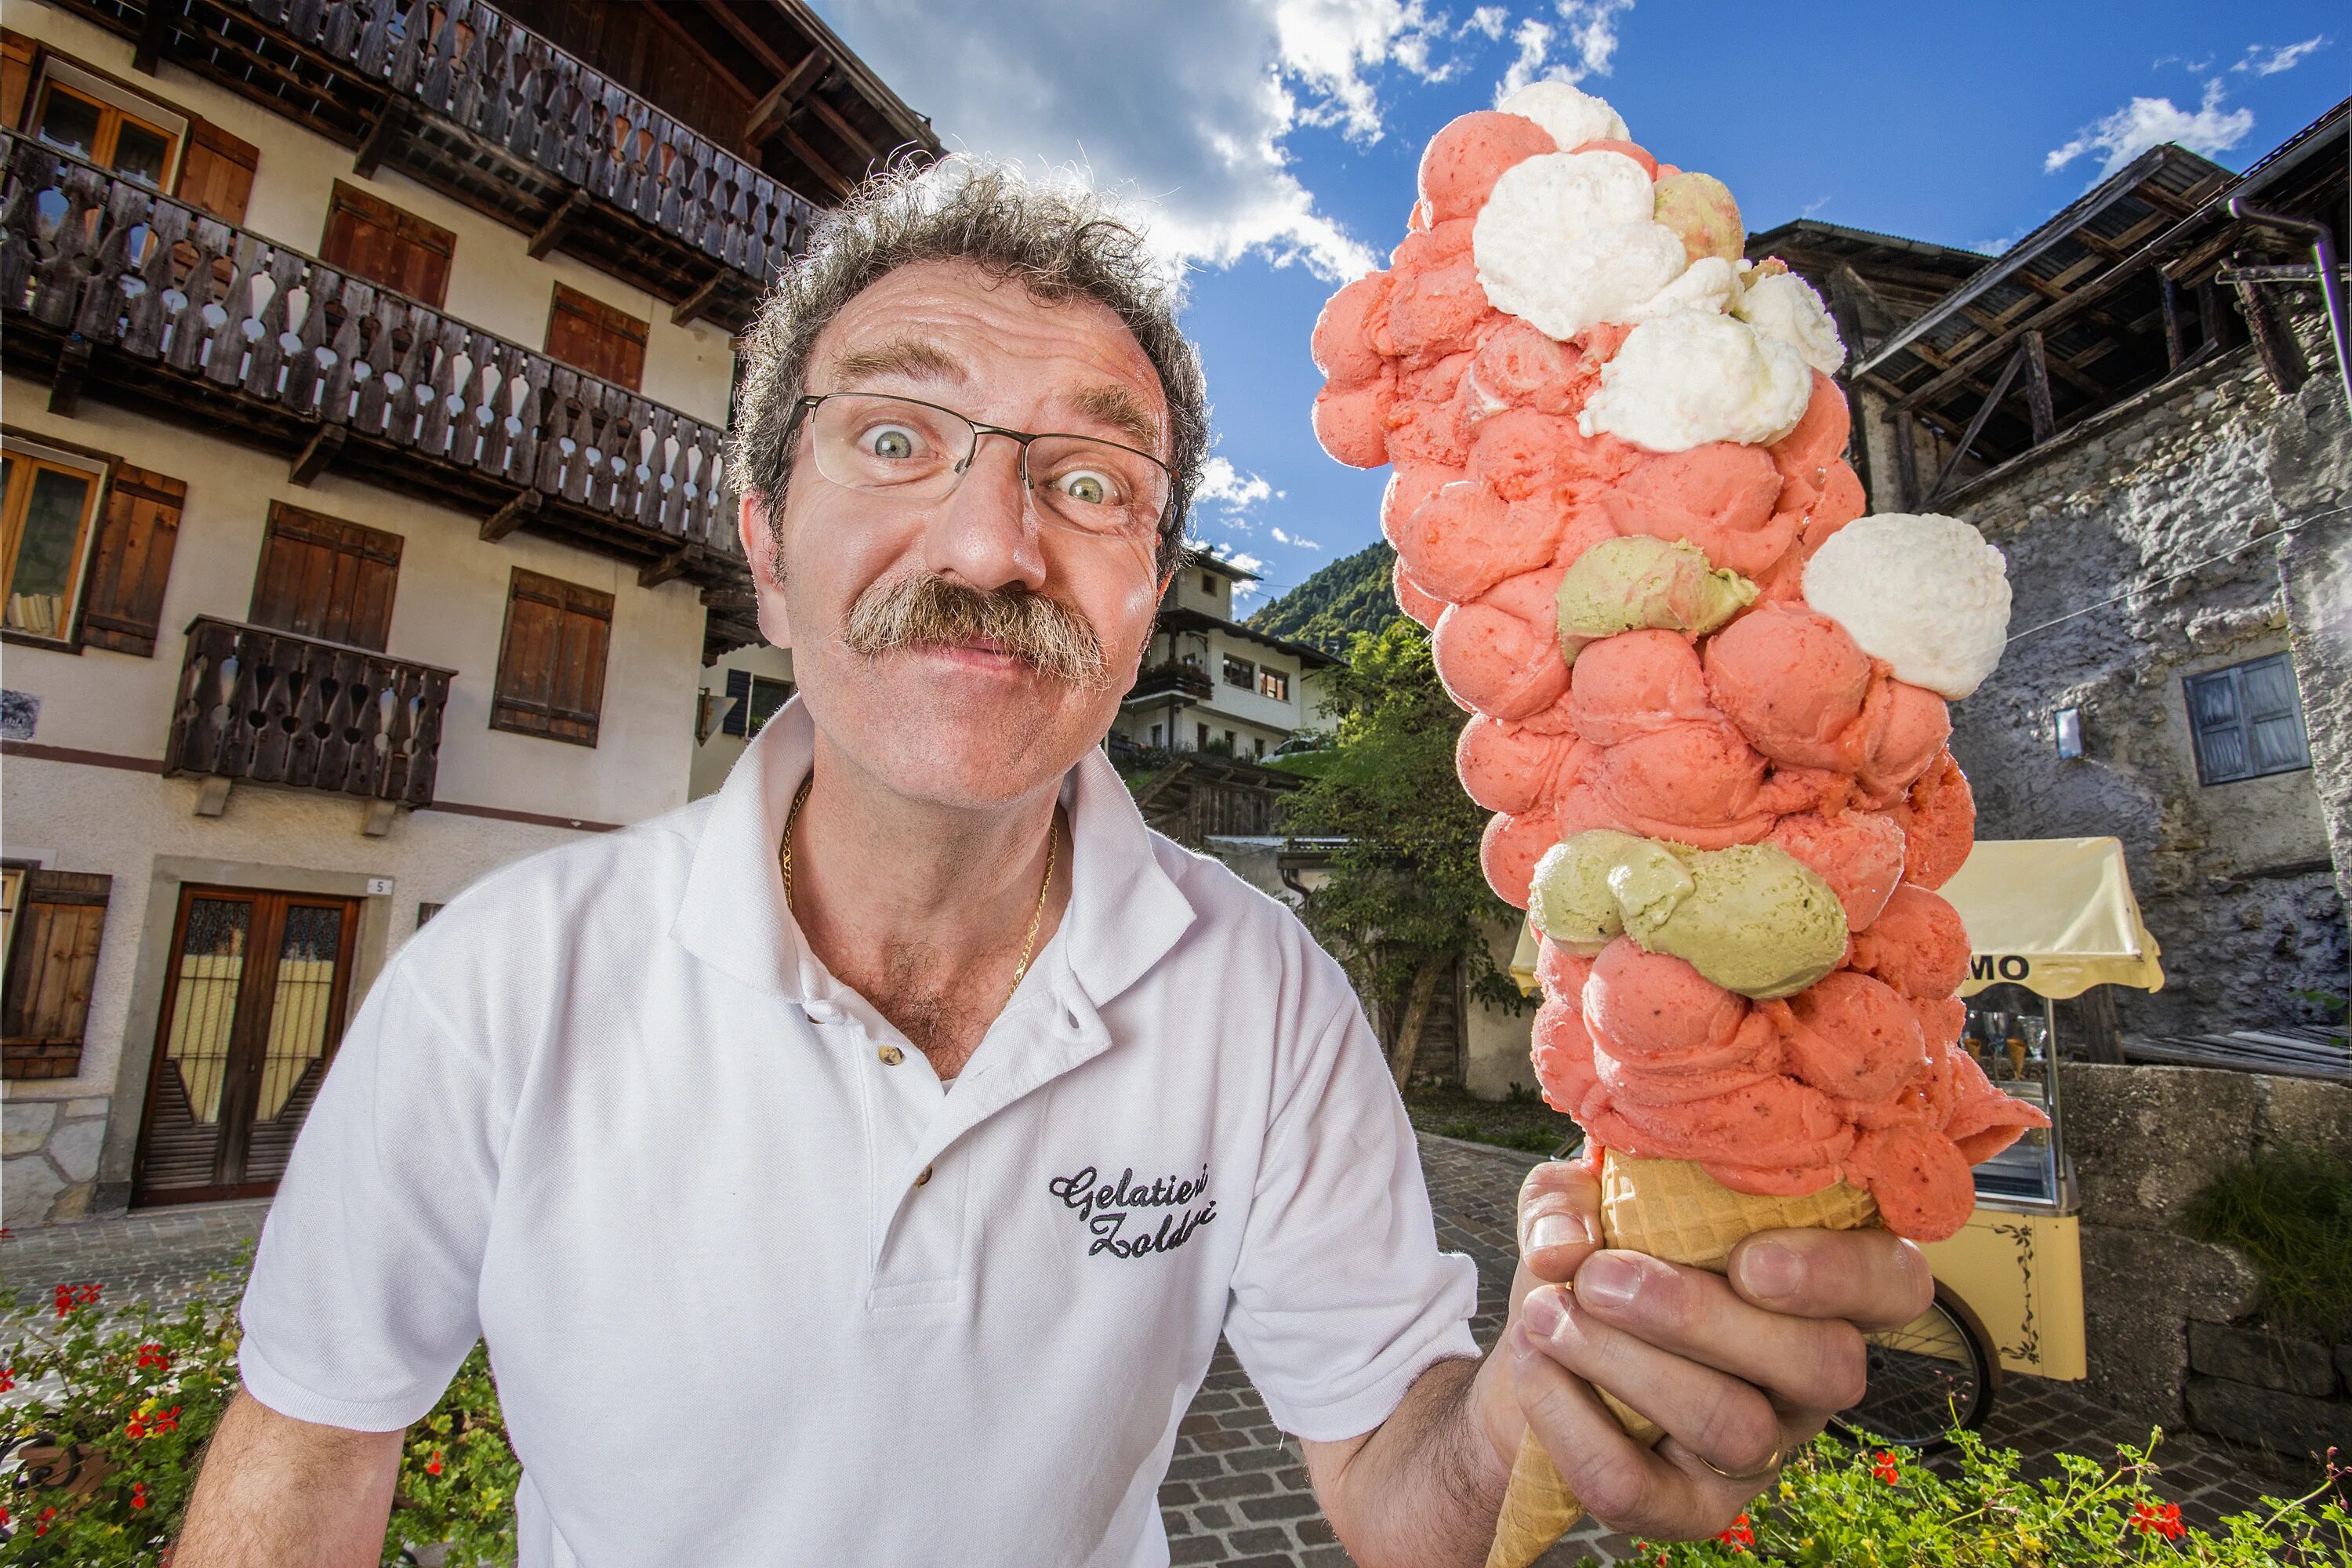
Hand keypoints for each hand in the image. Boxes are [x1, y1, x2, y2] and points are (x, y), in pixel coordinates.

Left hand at [1494, 1162, 1935, 1539]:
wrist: (1541, 1352)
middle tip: (1599, 1279)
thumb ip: (1571, 1198)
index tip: (1748, 1259)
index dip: (1842, 1275)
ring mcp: (1764, 1449)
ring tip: (1549, 1313)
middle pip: (1823, 1365)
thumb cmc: (1594, 1262)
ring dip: (1624, 1364)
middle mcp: (1812, 1372)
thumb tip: (1566, 1247)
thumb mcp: (1582, 1202)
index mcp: (1816, 1281)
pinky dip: (1573, 1424)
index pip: (1895, 1283)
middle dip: (1699, 1317)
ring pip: (1734, 1427)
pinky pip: (1643, 1489)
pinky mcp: (1693, 1507)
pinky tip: (1537, 1366)